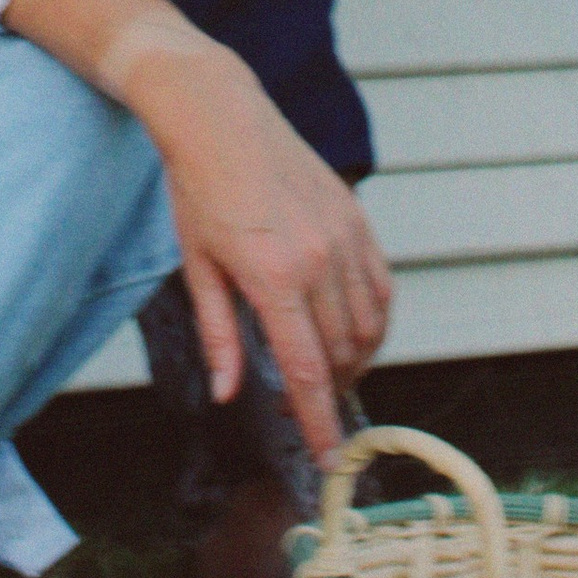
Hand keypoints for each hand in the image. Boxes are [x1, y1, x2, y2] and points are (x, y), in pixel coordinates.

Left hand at [148, 47, 391, 466]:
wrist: (221, 116)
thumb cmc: (197, 189)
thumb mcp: (197, 266)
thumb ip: (219, 335)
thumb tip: (230, 393)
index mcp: (272, 278)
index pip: (307, 371)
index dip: (320, 423)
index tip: (332, 461)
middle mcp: (318, 260)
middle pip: (342, 353)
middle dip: (330, 393)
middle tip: (306, 407)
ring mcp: (343, 236)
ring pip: (369, 325)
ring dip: (355, 360)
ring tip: (327, 372)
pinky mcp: (356, 218)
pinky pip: (380, 286)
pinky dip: (374, 319)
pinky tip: (353, 332)